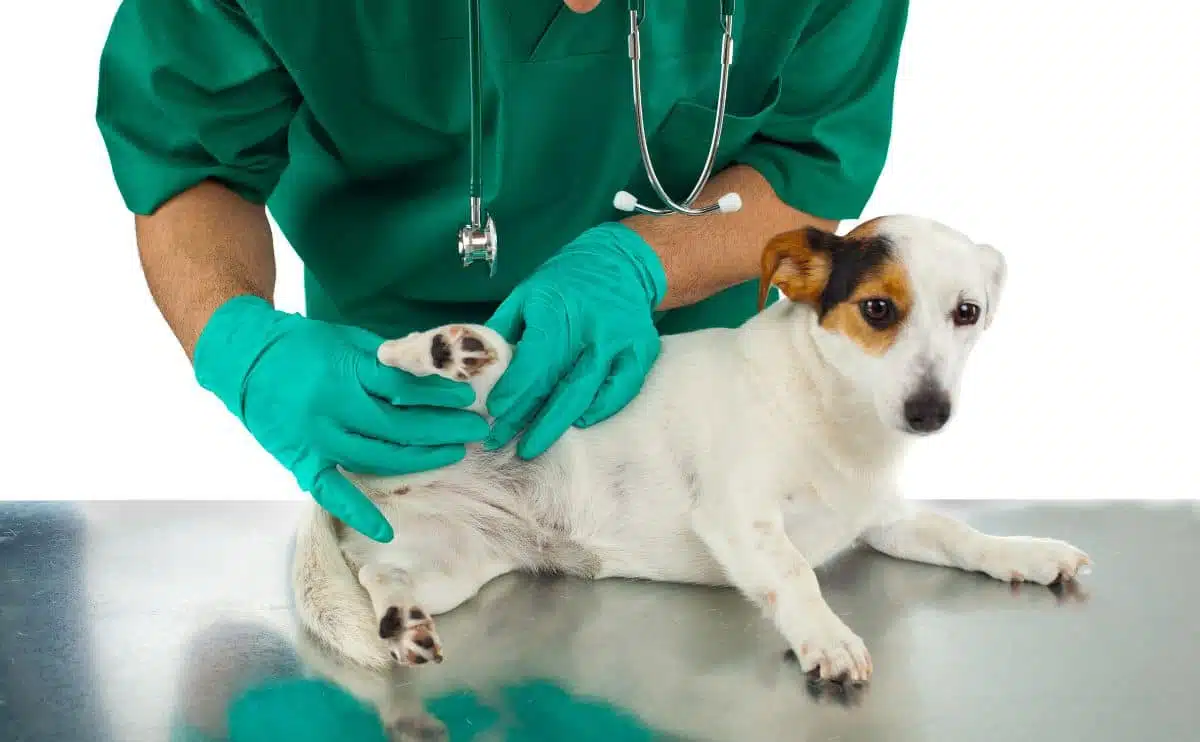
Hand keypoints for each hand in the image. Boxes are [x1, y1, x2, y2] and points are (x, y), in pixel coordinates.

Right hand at [193, 296, 487, 541]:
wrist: (244, 359)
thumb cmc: (303, 345)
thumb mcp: (348, 339)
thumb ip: (387, 359)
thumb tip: (435, 373)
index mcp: (344, 372)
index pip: (403, 389)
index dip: (439, 396)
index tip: (467, 400)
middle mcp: (332, 409)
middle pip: (398, 427)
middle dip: (443, 429)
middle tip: (476, 430)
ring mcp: (316, 439)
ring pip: (377, 458)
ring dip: (420, 459)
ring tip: (453, 454)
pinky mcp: (301, 461)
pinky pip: (331, 492)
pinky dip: (358, 513)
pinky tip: (385, 531)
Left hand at [484, 222, 666, 458]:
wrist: (621, 264)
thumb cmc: (565, 282)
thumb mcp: (526, 294)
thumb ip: (504, 330)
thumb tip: (478, 368)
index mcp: (559, 309)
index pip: (535, 359)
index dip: (514, 388)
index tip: (494, 410)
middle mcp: (593, 327)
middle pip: (559, 383)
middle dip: (529, 419)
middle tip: (503, 444)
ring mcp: (620, 342)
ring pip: (588, 392)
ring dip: (558, 423)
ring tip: (532, 444)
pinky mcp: (641, 351)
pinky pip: (622, 390)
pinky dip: (600, 409)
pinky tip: (578, 422)